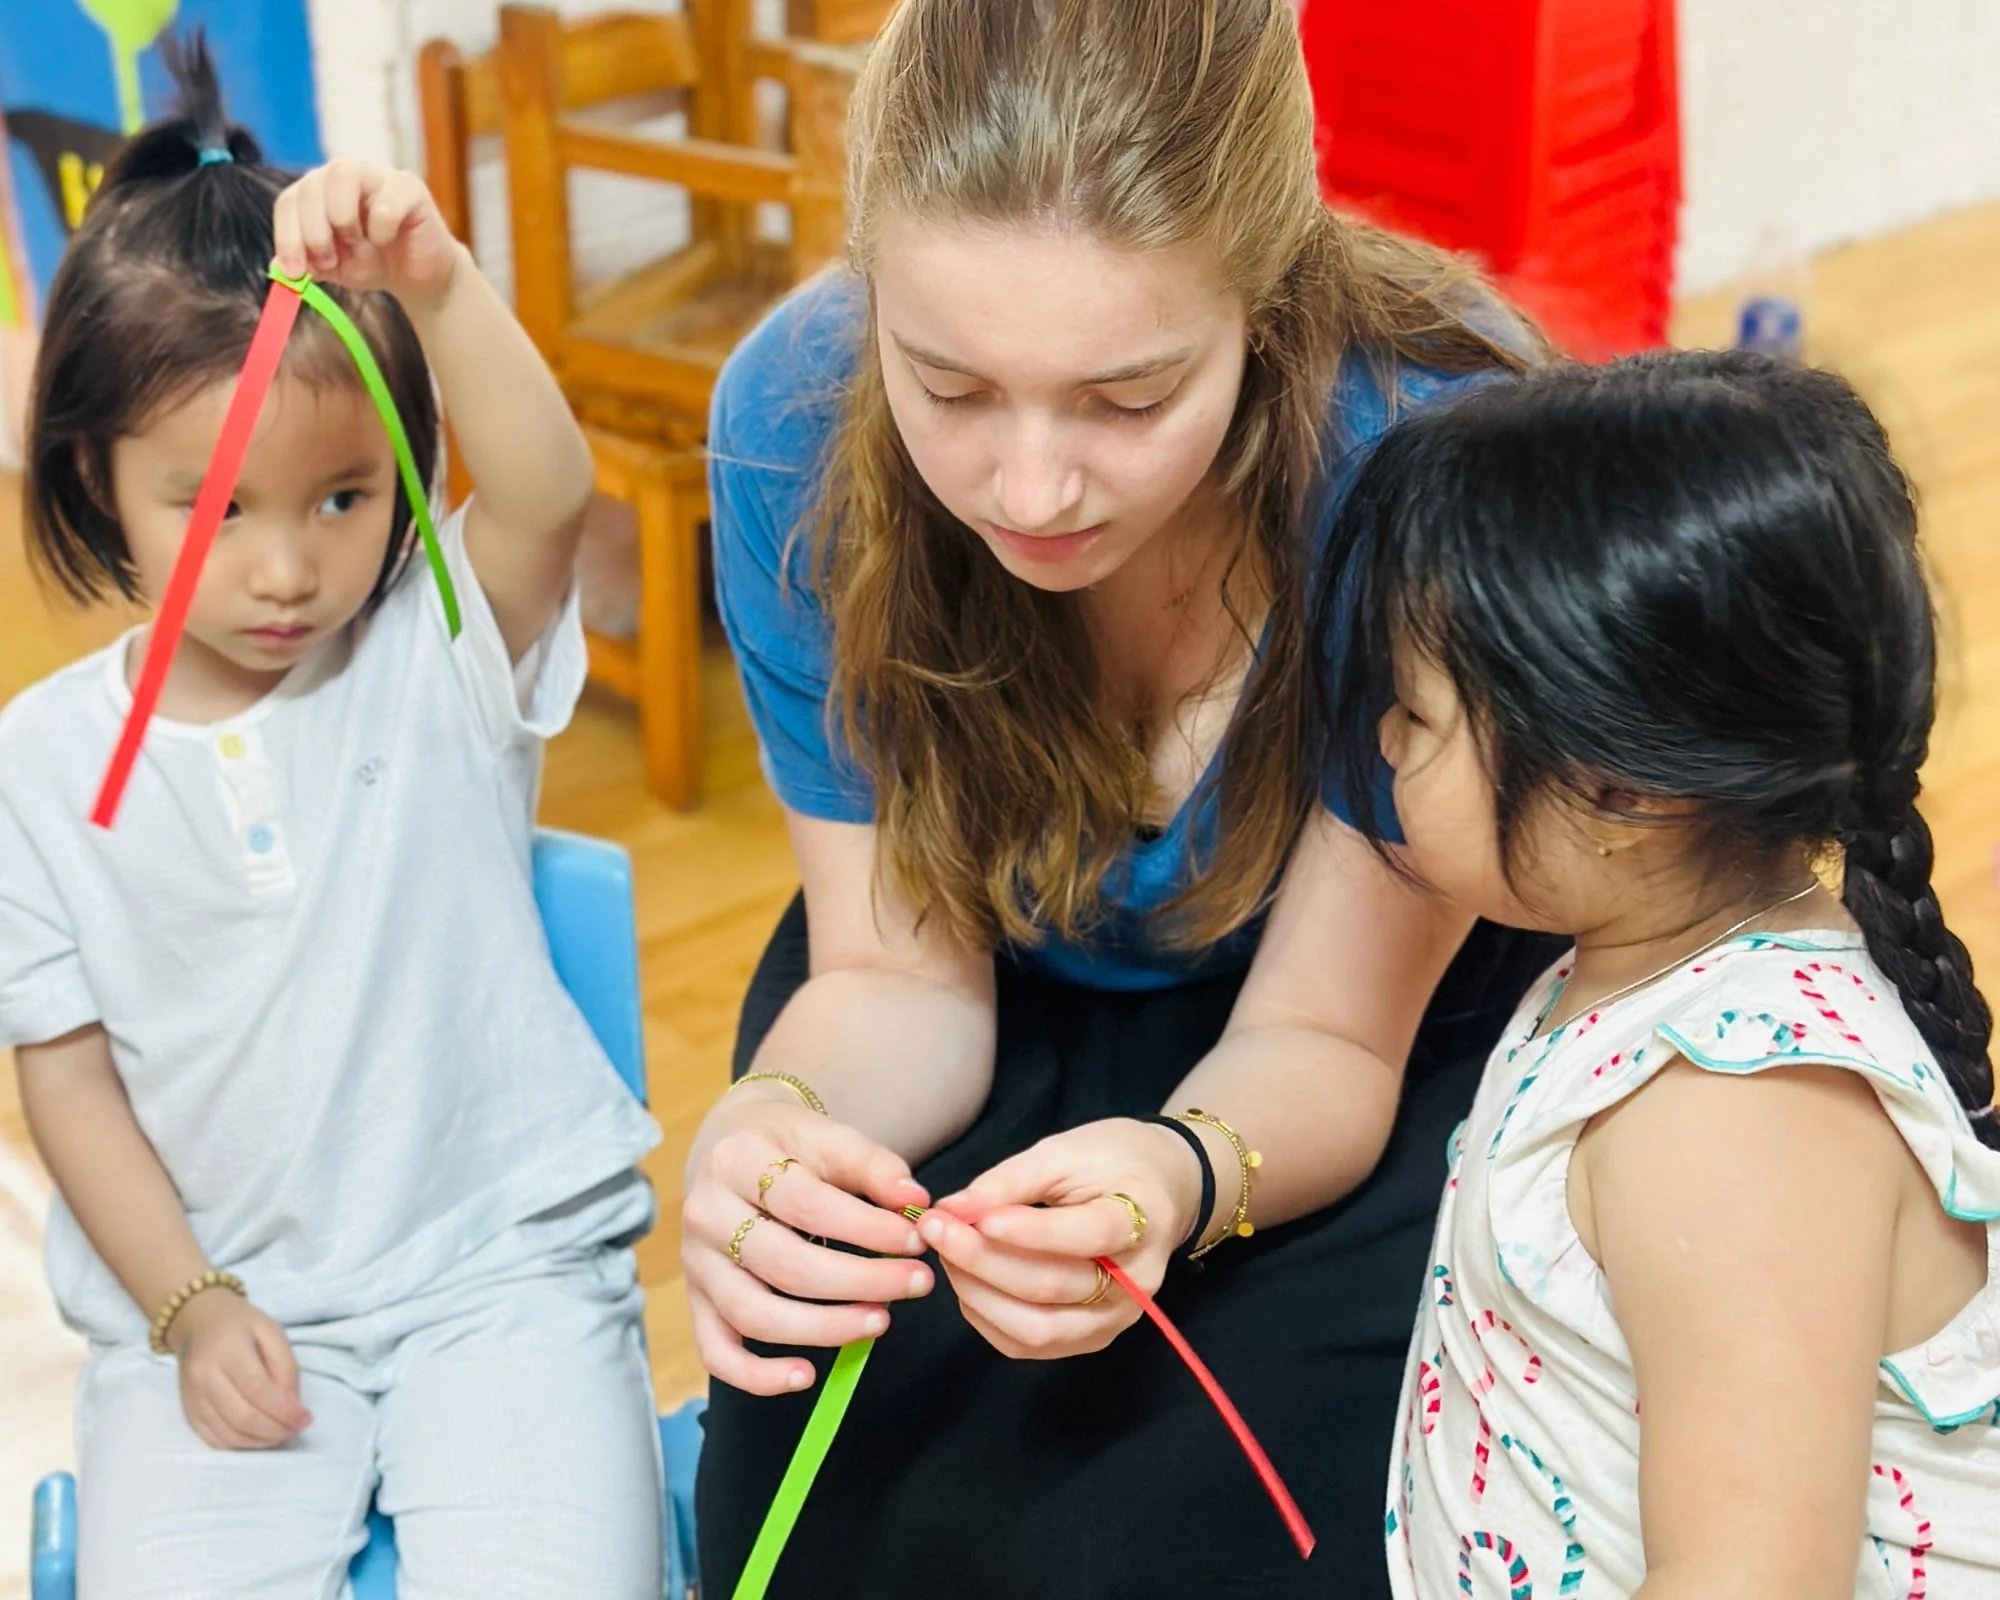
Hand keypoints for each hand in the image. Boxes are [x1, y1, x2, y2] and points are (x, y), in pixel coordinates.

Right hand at [167, 1289, 312, 1450]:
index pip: (257, 1390)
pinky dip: (240, 1445)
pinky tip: (259, 1438)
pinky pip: (213, 1440)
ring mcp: (192, 1398)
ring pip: (228, 1434)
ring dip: (260, 1442)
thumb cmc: (240, 1325)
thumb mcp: (271, 1331)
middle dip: (274, 1430)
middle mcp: (203, 1377)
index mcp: (226, 1351)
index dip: (283, 1411)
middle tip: (296, 1429)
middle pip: (242, 1417)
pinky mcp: (188, 1412)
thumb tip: (292, 1405)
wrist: (198, 1323)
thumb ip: (285, 1366)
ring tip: (282, 1434)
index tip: (305, 1419)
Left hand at [272, 159, 463, 310]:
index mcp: (319, 192)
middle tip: (329, 261)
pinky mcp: (409, 186)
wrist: (419, 277)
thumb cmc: (375, 264)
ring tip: (355, 242)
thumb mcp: (335, 268)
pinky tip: (387, 240)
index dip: (286, 236)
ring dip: (341, 216)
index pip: (289, 201)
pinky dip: (381, 227)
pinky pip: (386, 200)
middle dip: (313, 231)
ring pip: (342, 174)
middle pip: (310, 186)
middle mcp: (344, 175)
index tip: (294, 272)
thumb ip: (308, 265)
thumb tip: (278, 268)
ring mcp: (377, 175)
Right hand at [682, 1093, 934, 1396]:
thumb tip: (916, 1200)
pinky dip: (758, 1376)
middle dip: (860, 1280)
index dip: (866, 1228)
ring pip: (754, 1313)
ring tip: (881, 1322)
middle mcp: (706, 1213)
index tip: (916, 1240)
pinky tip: (806, 1376)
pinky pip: (718, 1353)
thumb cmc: (788, 1145)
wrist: (731, 1146)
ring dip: (823, 1328)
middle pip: (784, 1263)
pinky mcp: (696, 1301)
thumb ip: (874, 1166)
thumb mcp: (829, 1136)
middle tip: (917, 1283)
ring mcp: (696, 1263)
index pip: (806, 1205)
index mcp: (737, 1160)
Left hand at [922, 1117, 1201, 1360]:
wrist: (1159, 1189)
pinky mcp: (1090, 1338)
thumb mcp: (1066, 1151)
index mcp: (1144, 1222)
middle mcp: (1136, 1284)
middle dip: (983, 1259)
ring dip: (979, 1292)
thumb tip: (953, 1209)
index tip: (970, 1212)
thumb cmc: (1112, 1162)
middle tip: (935, 1227)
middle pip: (1053, 1286)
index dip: (1028, 1230)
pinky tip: (967, 1278)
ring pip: (1037, 1329)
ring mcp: (1115, 1319)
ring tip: (946, 1251)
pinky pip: (1029, 1343)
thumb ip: (1010, 1181)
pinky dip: (987, 1315)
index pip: (1088, 1235)